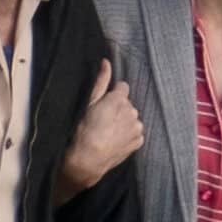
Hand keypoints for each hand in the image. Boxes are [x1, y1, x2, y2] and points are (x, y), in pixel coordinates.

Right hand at [59, 59, 143, 202]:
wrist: (88, 160)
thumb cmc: (84, 130)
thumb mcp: (89, 103)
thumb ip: (101, 81)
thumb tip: (106, 62)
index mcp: (119, 99)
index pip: (123, 87)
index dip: (112, 95)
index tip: (104, 104)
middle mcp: (132, 111)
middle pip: (127, 104)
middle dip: (118, 109)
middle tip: (103, 120)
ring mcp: (136, 127)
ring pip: (132, 118)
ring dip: (124, 122)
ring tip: (108, 132)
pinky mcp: (138, 141)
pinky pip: (135, 133)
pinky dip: (128, 135)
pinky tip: (115, 140)